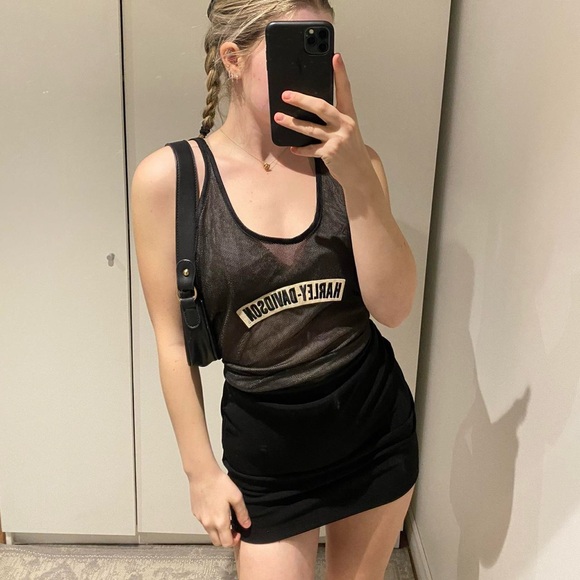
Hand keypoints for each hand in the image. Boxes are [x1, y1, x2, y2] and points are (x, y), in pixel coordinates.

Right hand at [188, 466, 250, 546]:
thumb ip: (242, 513)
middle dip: (225, 539)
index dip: (234, 541)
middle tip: (232, 528)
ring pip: (210, 533)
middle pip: (217, 542)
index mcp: (220, 522)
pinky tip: (215, 510)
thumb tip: (246, 525)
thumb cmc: (219, 483)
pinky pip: (204, 524)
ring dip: (218, 531)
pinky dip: (210, 523)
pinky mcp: (196, 513)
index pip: (226, 543)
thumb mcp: (236, 497)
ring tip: (224, 517)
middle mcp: (208, 524)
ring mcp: (201, 519)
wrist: (203, 474)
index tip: (238, 532)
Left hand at [273, 53, 372, 185]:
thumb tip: (312, 108)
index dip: (341, 73)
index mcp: (349, 116)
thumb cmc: (351, 150)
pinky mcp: (330, 153)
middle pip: (321, 107)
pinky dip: (300, 149)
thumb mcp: (347, 131)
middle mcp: (344, 125)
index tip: (335, 57)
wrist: (360, 173)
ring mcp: (337, 139)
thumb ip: (334, 119)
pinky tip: (292, 147)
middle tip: (286, 95)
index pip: (345, 90)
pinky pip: (310, 149)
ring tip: (278, 117)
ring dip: (292, 123)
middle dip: (302, 99)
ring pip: (310, 128)